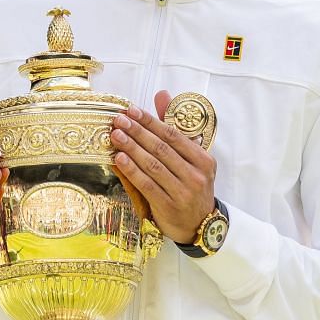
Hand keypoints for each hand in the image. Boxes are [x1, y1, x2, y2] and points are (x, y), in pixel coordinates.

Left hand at [111, 91, 216, 244]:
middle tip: (119, 120)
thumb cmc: (192, 186)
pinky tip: (119, 159)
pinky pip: (147, 184)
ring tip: (115, 135)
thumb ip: (174, 127)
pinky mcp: (169, 206)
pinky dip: (132, 170)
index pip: (173, 135)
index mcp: (203, 159)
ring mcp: (183, 192)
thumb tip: (162, 94)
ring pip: (153, 165)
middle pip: (161, 148)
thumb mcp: (191, 159)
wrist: (200, 225)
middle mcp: (196, 175)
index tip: (132, 110)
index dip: (151, 121)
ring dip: (132, 148)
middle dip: (138, 132)